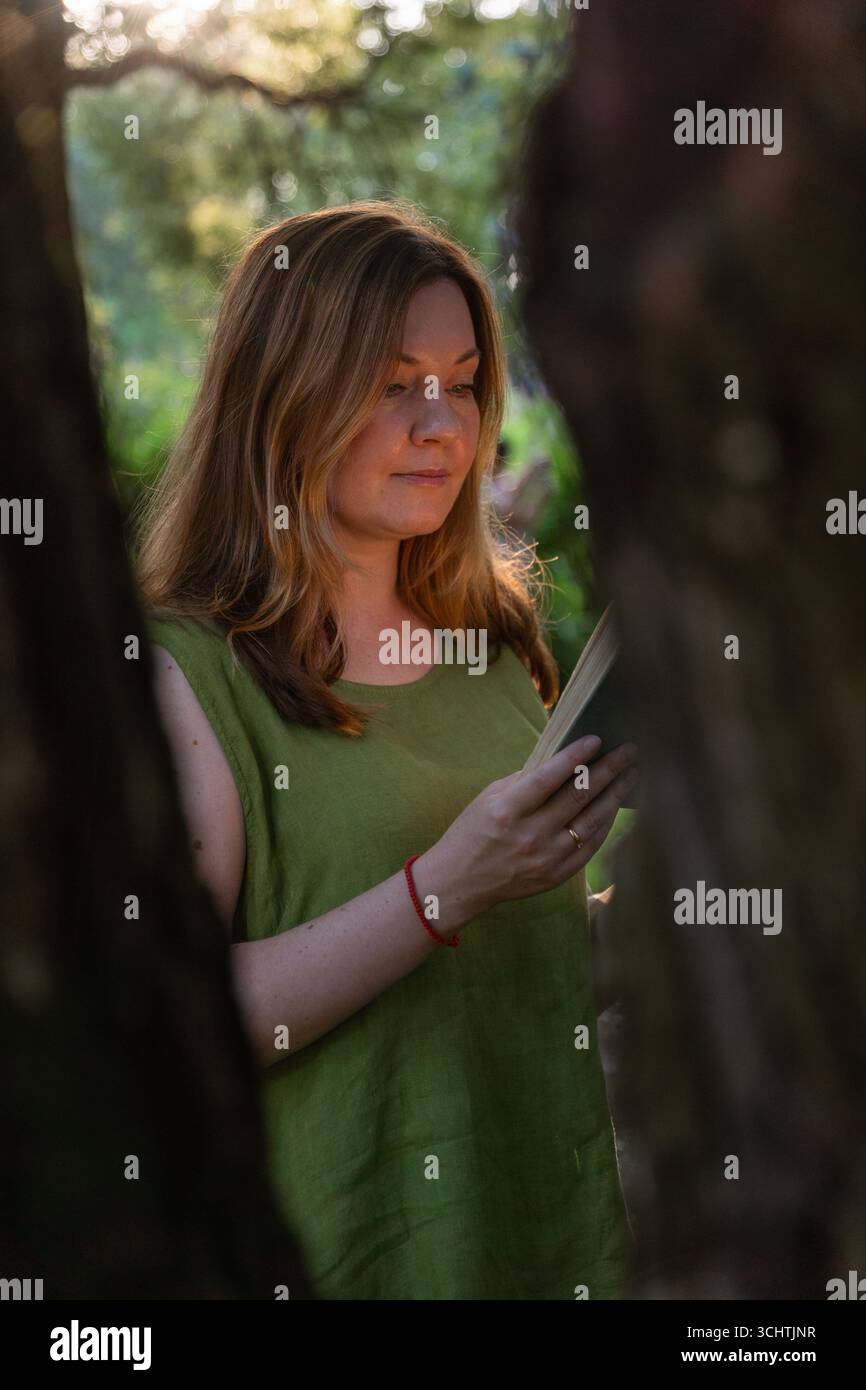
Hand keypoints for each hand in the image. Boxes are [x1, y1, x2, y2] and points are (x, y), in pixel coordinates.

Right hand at [428, 735, 637, 920]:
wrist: (460, 882)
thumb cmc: (472, 832)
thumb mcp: (489, 797)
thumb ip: (525, 780)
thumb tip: (563, 760)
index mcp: (507, 811)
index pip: (548, 777)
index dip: (575, 756)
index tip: (598, 739)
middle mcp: (530, 835)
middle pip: (578, 797)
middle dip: (609, 770)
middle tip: (630, 750)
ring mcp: (546, 858)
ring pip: (592, 821)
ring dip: (615, 795)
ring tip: (631, 774)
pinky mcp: (556, 876)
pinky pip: (590, 846)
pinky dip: (605, 824)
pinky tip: (614, 805)